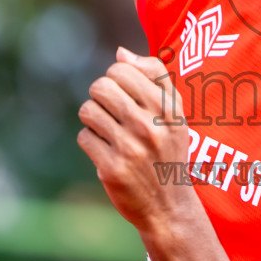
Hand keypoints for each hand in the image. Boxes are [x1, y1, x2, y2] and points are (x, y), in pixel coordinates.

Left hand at [77, 46, 196, 234]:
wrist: (170, 207)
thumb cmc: (169, 153)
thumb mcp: (175, 114)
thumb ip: (155, 76)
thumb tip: (120, 53)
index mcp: (166, 108)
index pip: (121, 69)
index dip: (116, 79)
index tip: (124, 95)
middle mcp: (149, 125)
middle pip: (100, 87)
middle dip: (100, 96)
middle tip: (111, 112)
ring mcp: (129, 148)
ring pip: (88, 110)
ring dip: (93, 120)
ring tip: (108, 131)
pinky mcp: (111, 168)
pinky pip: (84, 137)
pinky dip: (91, 143)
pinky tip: (107, 151)